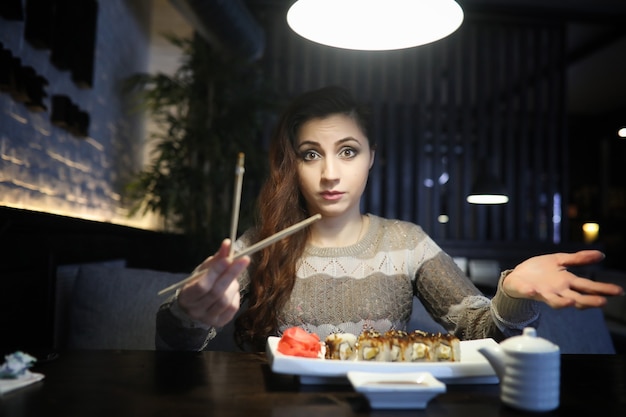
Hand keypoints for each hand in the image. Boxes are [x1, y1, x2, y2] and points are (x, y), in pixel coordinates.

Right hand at [177, 239, 249, 326]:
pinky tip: (231, 290)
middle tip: (244, 259)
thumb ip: (216, 259)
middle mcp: (195, 310)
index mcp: (186, 296)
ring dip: (233, 285)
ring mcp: (207, 319)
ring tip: (232, 278)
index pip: (202, 285)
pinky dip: (235, 296)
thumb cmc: (198, 283)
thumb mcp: (204, 270)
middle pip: (216, 293)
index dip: (216, 271)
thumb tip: (228, 243)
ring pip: (226, 300)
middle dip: (232, 274)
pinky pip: (232, 308)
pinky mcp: (219, 323)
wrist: (194, 307)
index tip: (230, 257)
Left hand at [502, 250, 623, 308]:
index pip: (588, 286)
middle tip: (603, 302)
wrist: (517, 275)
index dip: (602, 289)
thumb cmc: (540, 270)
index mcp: (567, 282)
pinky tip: (534, 291)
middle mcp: (558, 290)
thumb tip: (601, 255)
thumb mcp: (560, 260)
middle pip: (576, 297)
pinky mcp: (527, 290)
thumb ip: (579, 259)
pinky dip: (531, 292)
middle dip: (589, 300)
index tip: (618, 291)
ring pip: (555, 301)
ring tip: (572, 301)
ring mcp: (543, 292)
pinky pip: (529, 293)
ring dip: (563, 302)